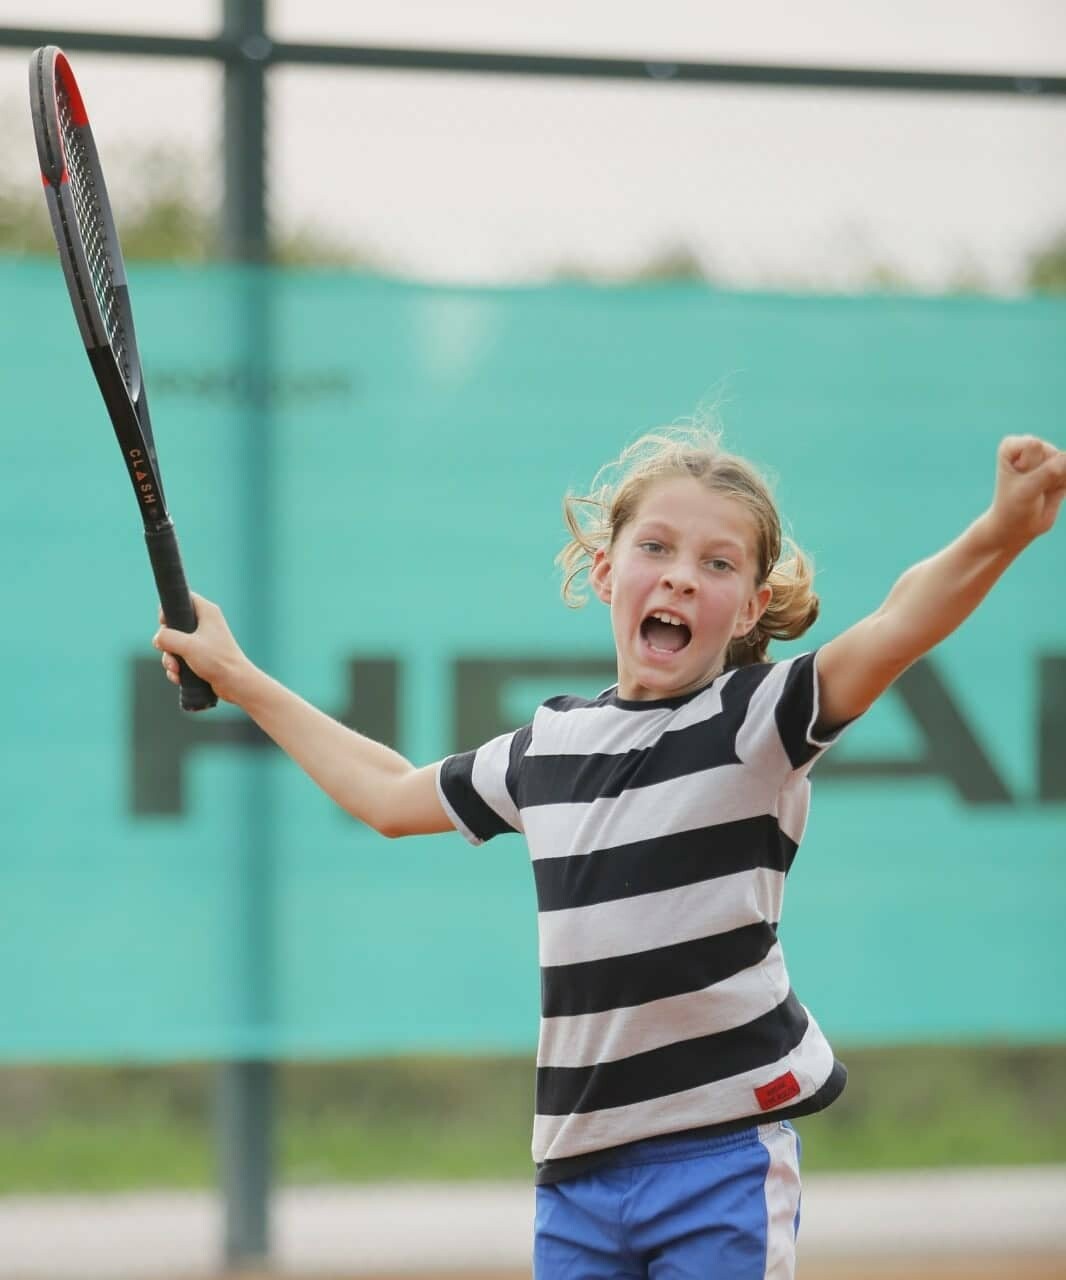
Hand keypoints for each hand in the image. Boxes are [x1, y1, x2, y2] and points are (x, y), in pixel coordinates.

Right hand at [153, 593, 251, 704]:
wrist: (235, 684)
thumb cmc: (217, 660)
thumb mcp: (187, 646)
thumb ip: (167, 637)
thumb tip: (158, 638)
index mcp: (207, 612)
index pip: (184, 598)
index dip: (169, 609)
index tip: (164, 623)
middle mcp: (205, 624)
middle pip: (174, 626)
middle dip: (167, 643)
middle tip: (170, 653)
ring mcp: (203, 641)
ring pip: (175, 645)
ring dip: (170, 659)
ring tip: (176, 670)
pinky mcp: (202, 657)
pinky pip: (181, 659)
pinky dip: (178, 668)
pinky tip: (179, 678)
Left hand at [986, 435, 1065, 549]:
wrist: (1018, 527)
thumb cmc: (1014, 506)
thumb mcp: (1027, 490)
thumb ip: (1048, 472)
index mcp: (1012, 445)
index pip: (1034, 445)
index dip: (1029, 466)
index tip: (1018, 480)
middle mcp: (1030, 446)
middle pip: (1052, 452)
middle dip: (1046, 474)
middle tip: (1031, 488)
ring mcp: (1047, 457)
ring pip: (1065, 462)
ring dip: (1057, 480)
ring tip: (1040, 490)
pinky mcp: (1062, 470)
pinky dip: (1064, 484)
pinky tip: (1051, 491)